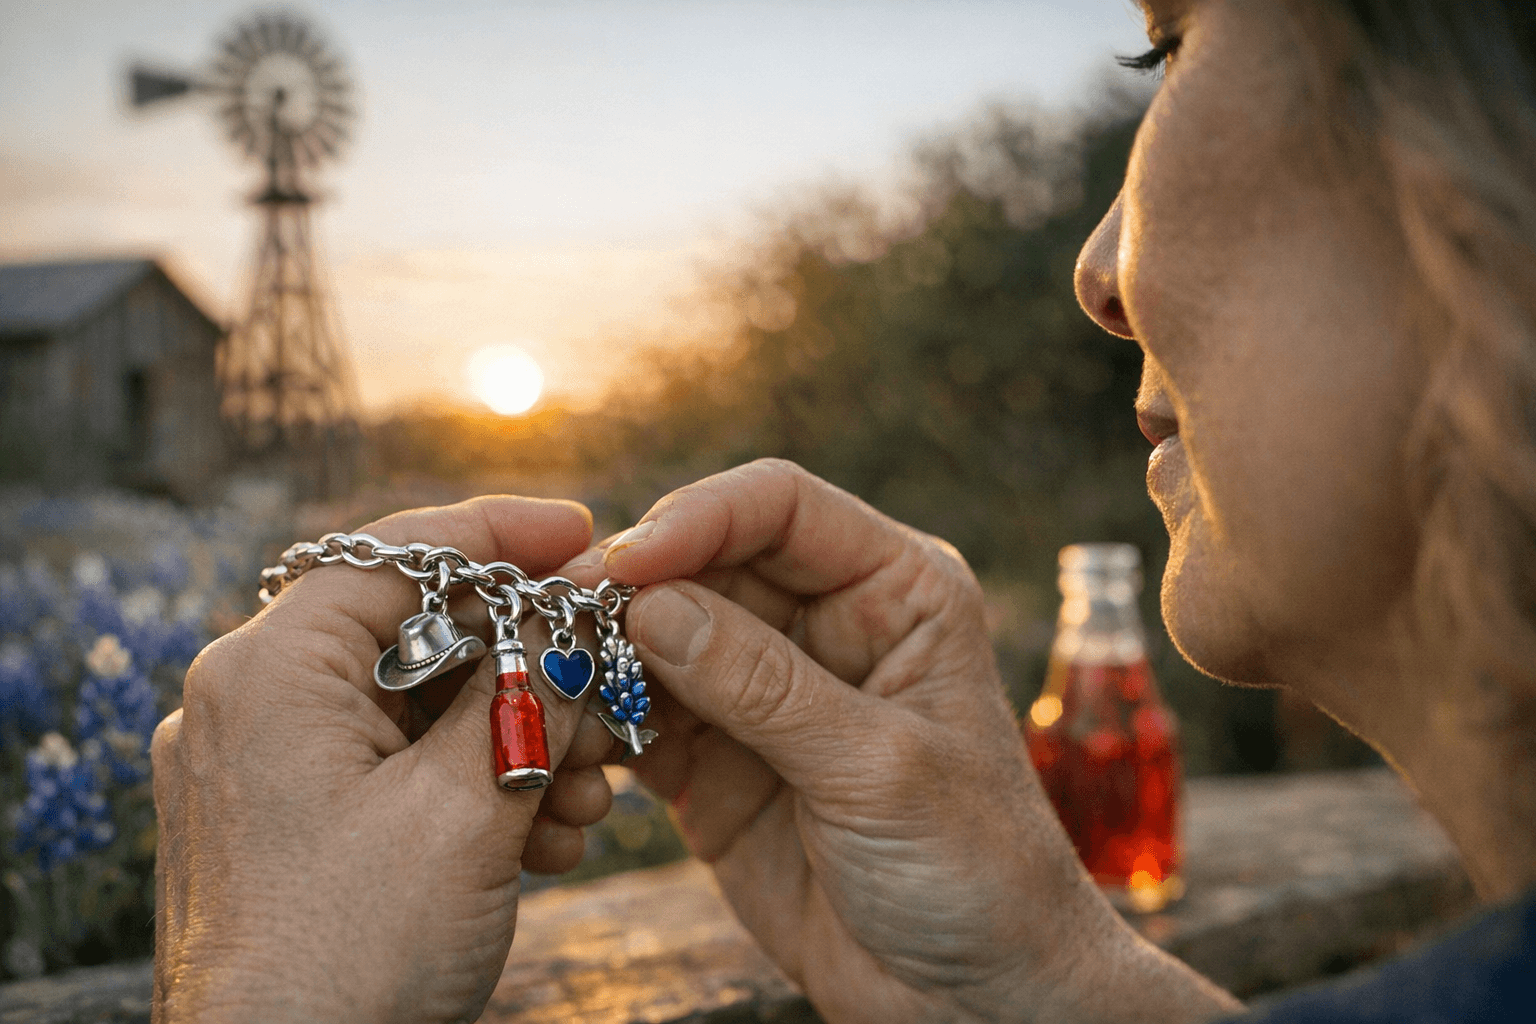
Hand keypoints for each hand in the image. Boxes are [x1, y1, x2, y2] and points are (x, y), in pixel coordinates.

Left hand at [152, 497, 617, 1022]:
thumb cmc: (349, 961)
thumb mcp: (465, 810)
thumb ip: (528, 693)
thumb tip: (578, 619)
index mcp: (267, 673)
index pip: (394, 554)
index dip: (500, 536)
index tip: (584, 534)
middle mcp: (250, 708)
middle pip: (415, 638)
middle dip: (524, 670)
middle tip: (606, 690)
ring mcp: (264, 774)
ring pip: (416, 714)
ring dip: (513, 744)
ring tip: (585, 797)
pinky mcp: (287, 832)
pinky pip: (394, 776)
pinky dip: (471, 792)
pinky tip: (541, 839)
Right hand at [604, 460, 1238, 1023]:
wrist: (970, 995)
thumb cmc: (975, 866)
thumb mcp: (878, 767)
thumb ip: (766, 686)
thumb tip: (652, 604)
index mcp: (896, 590)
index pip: (783, 508)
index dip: (699, 516)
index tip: (629, 561)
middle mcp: (826, 622)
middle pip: (706, 561)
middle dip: (635, 586)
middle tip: (561, 619)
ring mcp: (765, 690)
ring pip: (662, 634)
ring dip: (609, 652)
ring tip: (559, 680)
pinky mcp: (716, 758)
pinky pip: (644, 713)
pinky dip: (606, 718)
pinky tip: (580, 736)